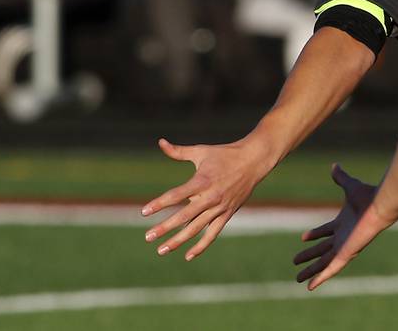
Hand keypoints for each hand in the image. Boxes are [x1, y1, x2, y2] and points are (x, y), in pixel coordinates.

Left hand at [141, 137, 268, 260]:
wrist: (253, 161)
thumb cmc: (224, 154)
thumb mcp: (201, 151)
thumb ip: (178, 151)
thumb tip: (160, 142)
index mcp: (202, 181)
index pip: (176, 195)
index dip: (159, 203)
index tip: (144, 212)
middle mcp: (210, 197)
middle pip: (183, 216)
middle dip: (164, 227)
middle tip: (148, 237)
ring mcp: (219, 207)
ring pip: (196, 229)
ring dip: (178, 240)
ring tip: (162, 250)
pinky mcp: (227, 214)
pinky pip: (212, 234)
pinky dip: (201, 246)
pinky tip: (188, 256)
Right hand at [293, 164, 394, 290]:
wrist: (380, 205)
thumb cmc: (368, 196)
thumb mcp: (349, 186)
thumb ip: (341, 178)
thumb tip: (334, 166)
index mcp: (343, 223)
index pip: (326, 232)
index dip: (314, 235)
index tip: (303, 237)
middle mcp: (343, 237)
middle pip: (322, 250)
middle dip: (309, 257)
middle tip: (295, 262)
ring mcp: (345, 247)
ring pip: (323, 263)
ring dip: (311, 270)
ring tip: (298, 279)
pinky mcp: (346, 254)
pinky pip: (331, 268)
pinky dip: (321, 277)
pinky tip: (311, 286)